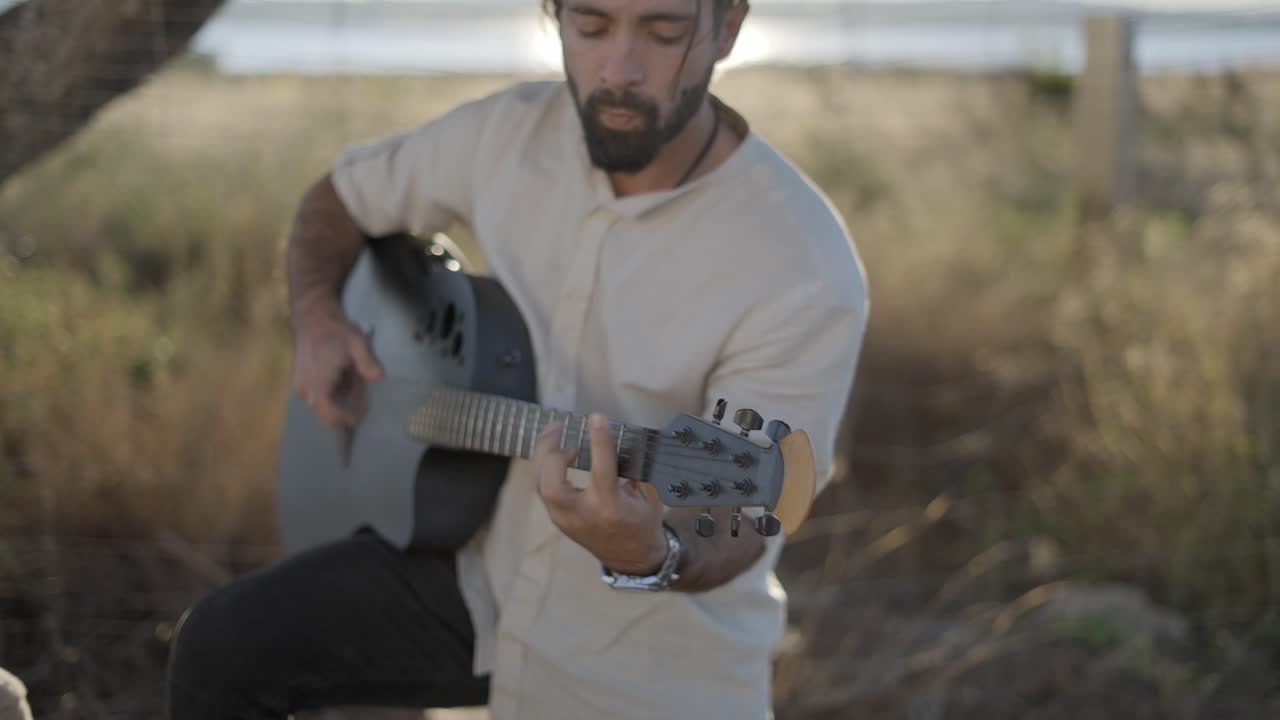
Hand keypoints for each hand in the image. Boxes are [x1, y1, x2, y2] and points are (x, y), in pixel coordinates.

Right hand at [291, 312, 382, 427]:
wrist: (314, 319)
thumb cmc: (335, 331)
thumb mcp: (357, 343)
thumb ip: (367, 362)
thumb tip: (378, 377)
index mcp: (318, 380)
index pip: (328, 412)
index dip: (342, 419)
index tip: (356, 419)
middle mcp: (306, 387)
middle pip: (326, 412)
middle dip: (345, 408)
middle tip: (360, 394)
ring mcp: (302, 386)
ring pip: (323, 405)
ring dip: (340, 400)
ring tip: (351, 380)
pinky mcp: (302, 384)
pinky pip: (319, 397)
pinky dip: (333, 393)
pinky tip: (343, 377)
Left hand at [534, 413, 667, 574]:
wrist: (632, 559)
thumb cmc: (643, 522)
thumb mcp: (649, 495)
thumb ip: (636, 467)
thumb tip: (624, 435)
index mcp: (611, 508)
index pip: (602, 470)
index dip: (600, 441)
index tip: (597, 417)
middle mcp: (584, 516)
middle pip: (552, 485)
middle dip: (550, 452)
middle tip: (559, 426)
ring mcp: (566, 521)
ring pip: (541, 486)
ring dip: (542, 456)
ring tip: (553, 432)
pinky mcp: (558, 520)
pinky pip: (543, 489)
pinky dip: (545, 467)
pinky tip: (553, 450)